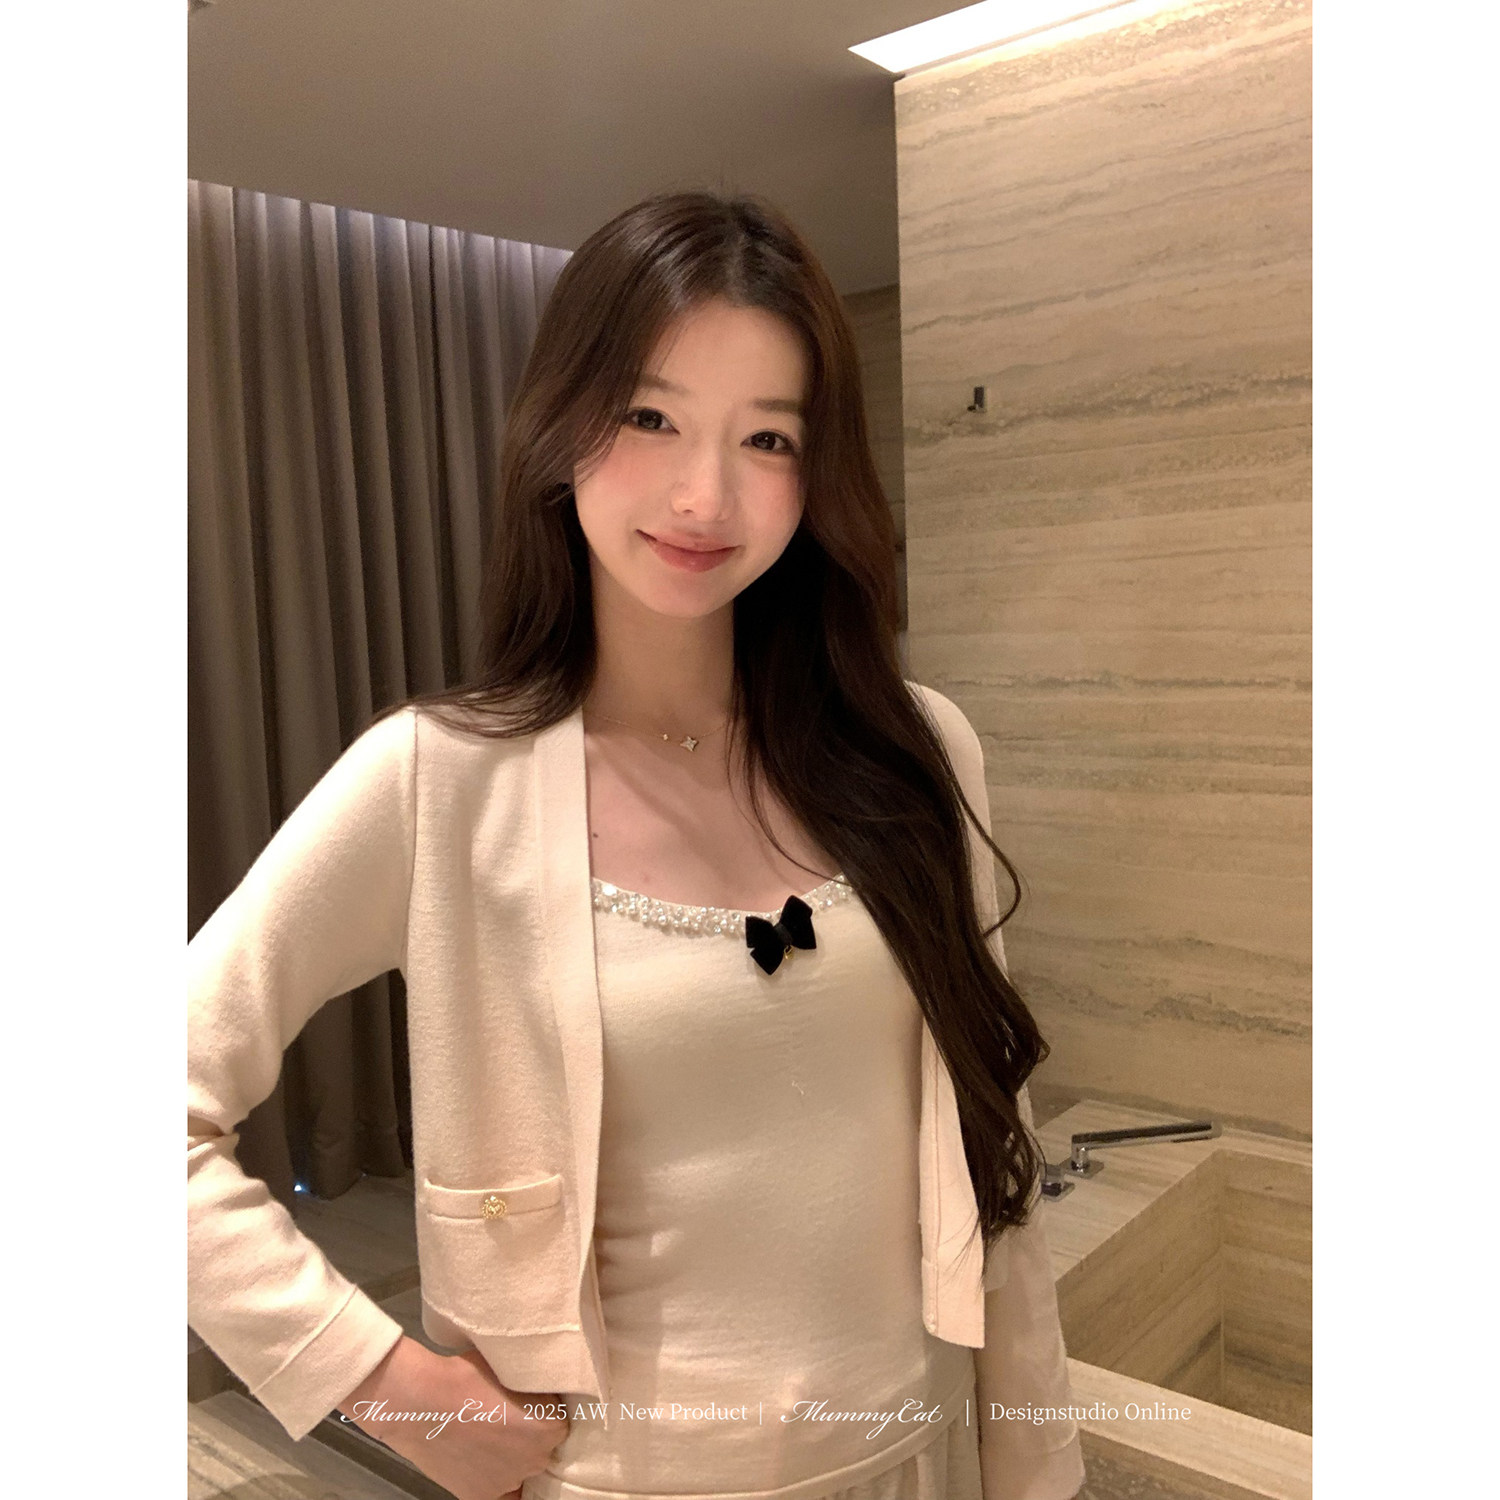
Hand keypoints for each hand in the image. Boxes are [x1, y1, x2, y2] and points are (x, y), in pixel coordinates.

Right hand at [337, 1336, 571, 1499]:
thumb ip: (532, 1387)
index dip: (542, 1408)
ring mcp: (508, 1482)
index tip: (524, 1399)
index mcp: (551, 1427)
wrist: (420, 1402)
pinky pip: (500, 1491)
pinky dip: (494, 1478)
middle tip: (504, 1415)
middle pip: (541, 1447)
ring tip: (486, 1434)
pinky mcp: (480, 1496)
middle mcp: (536, 1461)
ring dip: (511, 1456)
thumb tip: (539, 1389)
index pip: (558, 1420)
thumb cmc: (466, 1376)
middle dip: (528, 1434)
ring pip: (519, 1468)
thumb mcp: (511, 1369)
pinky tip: (483, 1462)